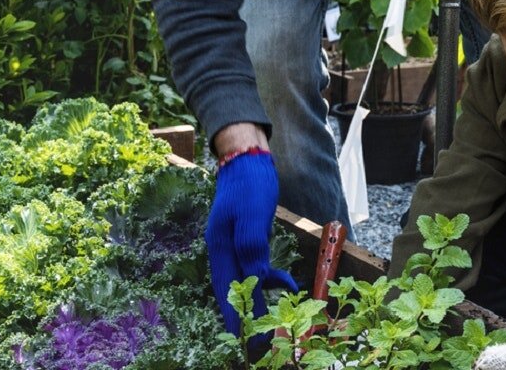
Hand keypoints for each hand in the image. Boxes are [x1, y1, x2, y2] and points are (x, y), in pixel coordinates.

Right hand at [205, 150, 297, 334]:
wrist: (248, 159)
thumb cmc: (249, 184)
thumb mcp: (251, 215)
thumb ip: (251, 247)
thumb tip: (256, 280)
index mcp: (220, 248)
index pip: (228, 291)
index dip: (237, 317)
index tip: (245, 340)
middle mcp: (224, 250)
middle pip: (235, 291)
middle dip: (247, 318)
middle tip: (257, 345)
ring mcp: (235, 244)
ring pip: (246, 282)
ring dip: (259, 302)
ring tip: (271, 325)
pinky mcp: (248, 238)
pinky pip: (256, 267)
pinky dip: (269, 278)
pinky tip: (285, 283)